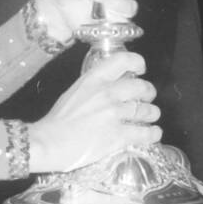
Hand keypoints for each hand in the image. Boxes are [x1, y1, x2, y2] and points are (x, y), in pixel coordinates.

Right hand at [28, 49, 161, 172]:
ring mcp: (114, 114)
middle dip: (148, 92)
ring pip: (146, 110)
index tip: (140, 69)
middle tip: (147, 98)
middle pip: (141, 86)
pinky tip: (153, 133)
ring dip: (152, 113)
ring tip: (151, 116)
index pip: (124, 60)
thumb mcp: (74, 92)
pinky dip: (153, 133)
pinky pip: (145, 133)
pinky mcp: (118, 135)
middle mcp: (107, 93)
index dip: (137, 62)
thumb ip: (93, 87)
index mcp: (94, 79)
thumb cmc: (56, 120)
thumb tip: (109, 88)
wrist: (48, 142)